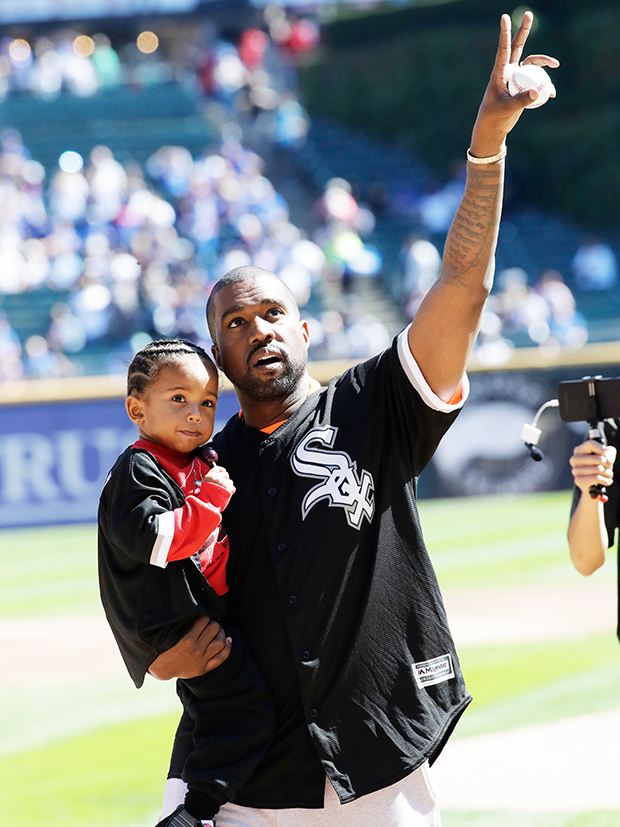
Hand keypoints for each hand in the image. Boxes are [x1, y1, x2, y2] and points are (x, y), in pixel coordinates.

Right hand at [148, 616, 231, 679]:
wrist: (160, 667)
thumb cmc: (164, 646)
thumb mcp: (171, 632)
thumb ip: (183, 622)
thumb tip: (194, 609)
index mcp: (187, 639)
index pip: (204, 620)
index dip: (205, 616)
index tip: (204, 618)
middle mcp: (195, 649)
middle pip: (214, 629)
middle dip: (214, 623)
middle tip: (211, 623)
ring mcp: (200, 660)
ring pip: (220, 642)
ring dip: (222, 634)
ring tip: (219, 631)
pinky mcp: (203, 669)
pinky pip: (220, 658)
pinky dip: (227, 648)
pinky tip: (228, 641)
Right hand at [204, 464, 235, 494]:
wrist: (206, 504)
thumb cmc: (206, 495)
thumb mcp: (205, 483)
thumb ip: (212, 478)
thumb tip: (220, 476)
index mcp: (209, 476)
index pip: (219, 468)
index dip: (222, 473)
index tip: (221, 477)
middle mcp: (216, 478)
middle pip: (226, 475)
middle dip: (225, 480)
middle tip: (221, 486)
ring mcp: (222, 483)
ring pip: (230, 482)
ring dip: (228, 486)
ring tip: (222, 491)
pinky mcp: (227, 488)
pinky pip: (233, 488)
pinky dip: (230, 492)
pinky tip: (225, 494)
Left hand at [470, 11, 559, 157]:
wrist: (494, 130)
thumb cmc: (494, 118)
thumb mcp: (506, 109)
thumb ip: (521, 100)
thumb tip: (539, 92)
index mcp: (499, 73)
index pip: (503, 50)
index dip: (505, 34)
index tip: (504, 17)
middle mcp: (508, 72)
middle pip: (518, 47)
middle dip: (524, 31)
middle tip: (528, 14)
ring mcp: (516, 78)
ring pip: (532, 64)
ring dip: (544, 63)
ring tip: (556, 65)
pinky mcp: (522, 87)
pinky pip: (537, 80)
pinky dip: (545, 85)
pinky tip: (551, 94)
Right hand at [570, 440, 616, 495]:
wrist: (593, 486)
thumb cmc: (599, 467)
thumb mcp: (606, 456)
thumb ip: (609, 452)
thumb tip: (608, 459)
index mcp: (579, 450)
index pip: (591, 444)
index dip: (603, 450)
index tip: (610, 458)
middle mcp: (574, 459)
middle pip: (598, 458)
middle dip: (608, 465)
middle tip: (608, 468)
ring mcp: (575, 470)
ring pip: (599, 469)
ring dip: (608, 473)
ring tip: (608, 475)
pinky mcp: (578, 480)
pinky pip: (596, 478)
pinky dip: (605, 480)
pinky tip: (606, 481)